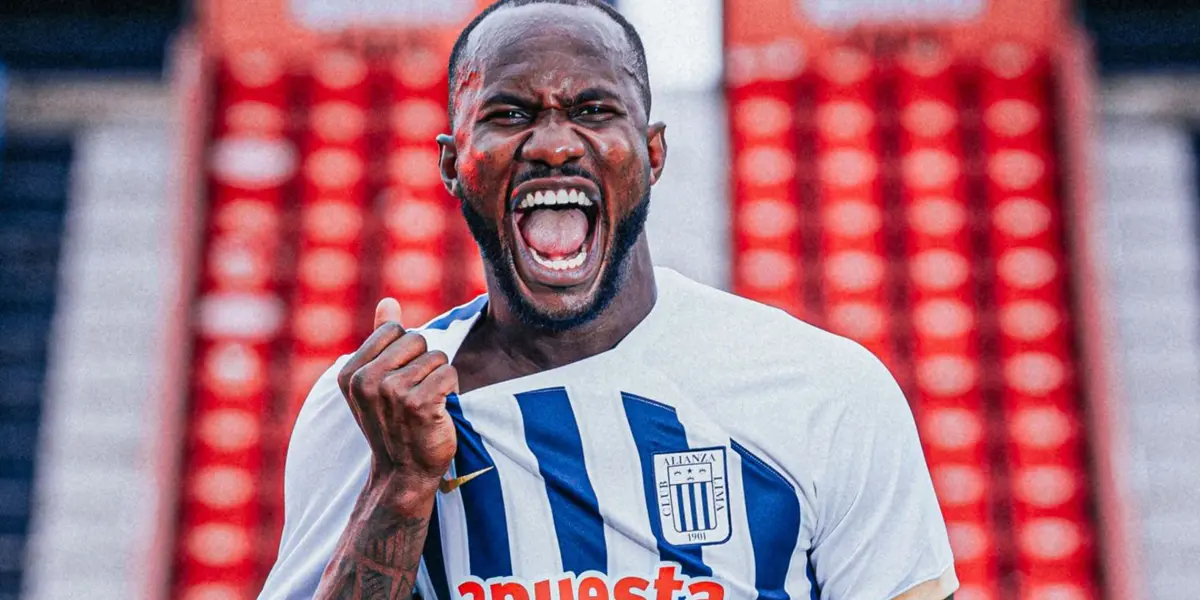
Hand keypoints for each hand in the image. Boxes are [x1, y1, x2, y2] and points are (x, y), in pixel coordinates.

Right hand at [337, 298, 458, 491]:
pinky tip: (438, 411)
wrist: (403, 472)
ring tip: (426, 404)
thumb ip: (380, 339)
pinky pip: (449, 373)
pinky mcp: (419, 404)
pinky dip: (451, 390)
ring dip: (439, 379)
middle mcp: (367, 381)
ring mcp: (392, 392)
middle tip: (415, 394)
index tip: (399, 381)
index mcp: (350, 372)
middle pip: (417, 339)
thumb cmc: (393, 423)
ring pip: (436, 357)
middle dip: (424, 363)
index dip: (406, 352)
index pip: (393, 330)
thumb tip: (388, 302)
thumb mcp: (376, 381)